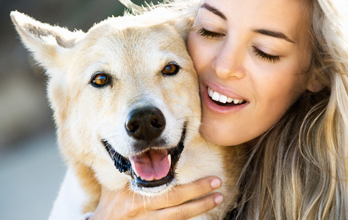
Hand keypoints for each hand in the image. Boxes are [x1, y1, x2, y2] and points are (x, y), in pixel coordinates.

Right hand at [89, 176, 223, 219]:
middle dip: (200, 194)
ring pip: (179, 218)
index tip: (209, 178)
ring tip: (218, 198)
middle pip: (177, 205)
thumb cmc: (110, 202)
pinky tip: (202, 210)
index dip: (191, 187)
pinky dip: (188, 218)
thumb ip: (130, 171)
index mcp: (135, 197)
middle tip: (218, 184)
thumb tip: (146, 154)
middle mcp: (143, 213)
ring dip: (200, 208)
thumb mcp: (115, 184)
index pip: (168, 191)